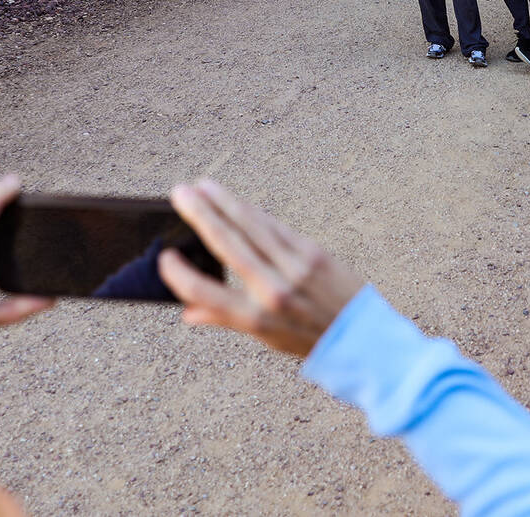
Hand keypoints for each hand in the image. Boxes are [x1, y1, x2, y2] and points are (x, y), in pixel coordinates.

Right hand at [159, 180, 364, 356]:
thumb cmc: (312, 342)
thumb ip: (227, 320)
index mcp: (256, 319)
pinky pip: (276, 226)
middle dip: (199, 215)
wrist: (365, 340)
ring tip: (203, 186)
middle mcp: (273, 290)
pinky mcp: (314, 252)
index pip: (204, 293)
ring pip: (251, 226)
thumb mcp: (267, 340)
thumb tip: (188, 313)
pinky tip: (237, 201)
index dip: (179, 274)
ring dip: (224, 202)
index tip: (165, 257)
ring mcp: (295, 268)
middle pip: (226, 244)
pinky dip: (253, 212)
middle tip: (179, 193)